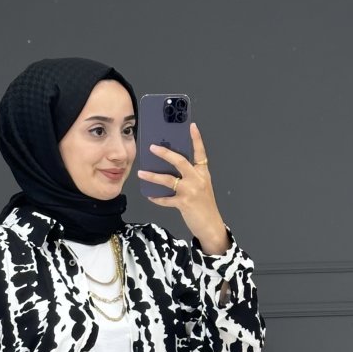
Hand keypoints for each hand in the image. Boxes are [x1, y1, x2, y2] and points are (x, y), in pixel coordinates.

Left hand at [136, 122, 228, 252]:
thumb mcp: (201, 186)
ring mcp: (191, 191)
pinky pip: (166, 199)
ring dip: (153, 176)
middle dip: (165, 153)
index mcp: (203, 173)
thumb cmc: (204, 205)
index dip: (196, 139)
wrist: (211, 225)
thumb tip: (170, 167)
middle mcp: (198, 179)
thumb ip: (190, 176)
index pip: (200, 152)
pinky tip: (150, 196)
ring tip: (141, 173)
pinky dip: (157, 198)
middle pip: (180, 161)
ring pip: (168, 180)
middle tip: (152, 147)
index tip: (191, 125)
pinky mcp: (184, 203)